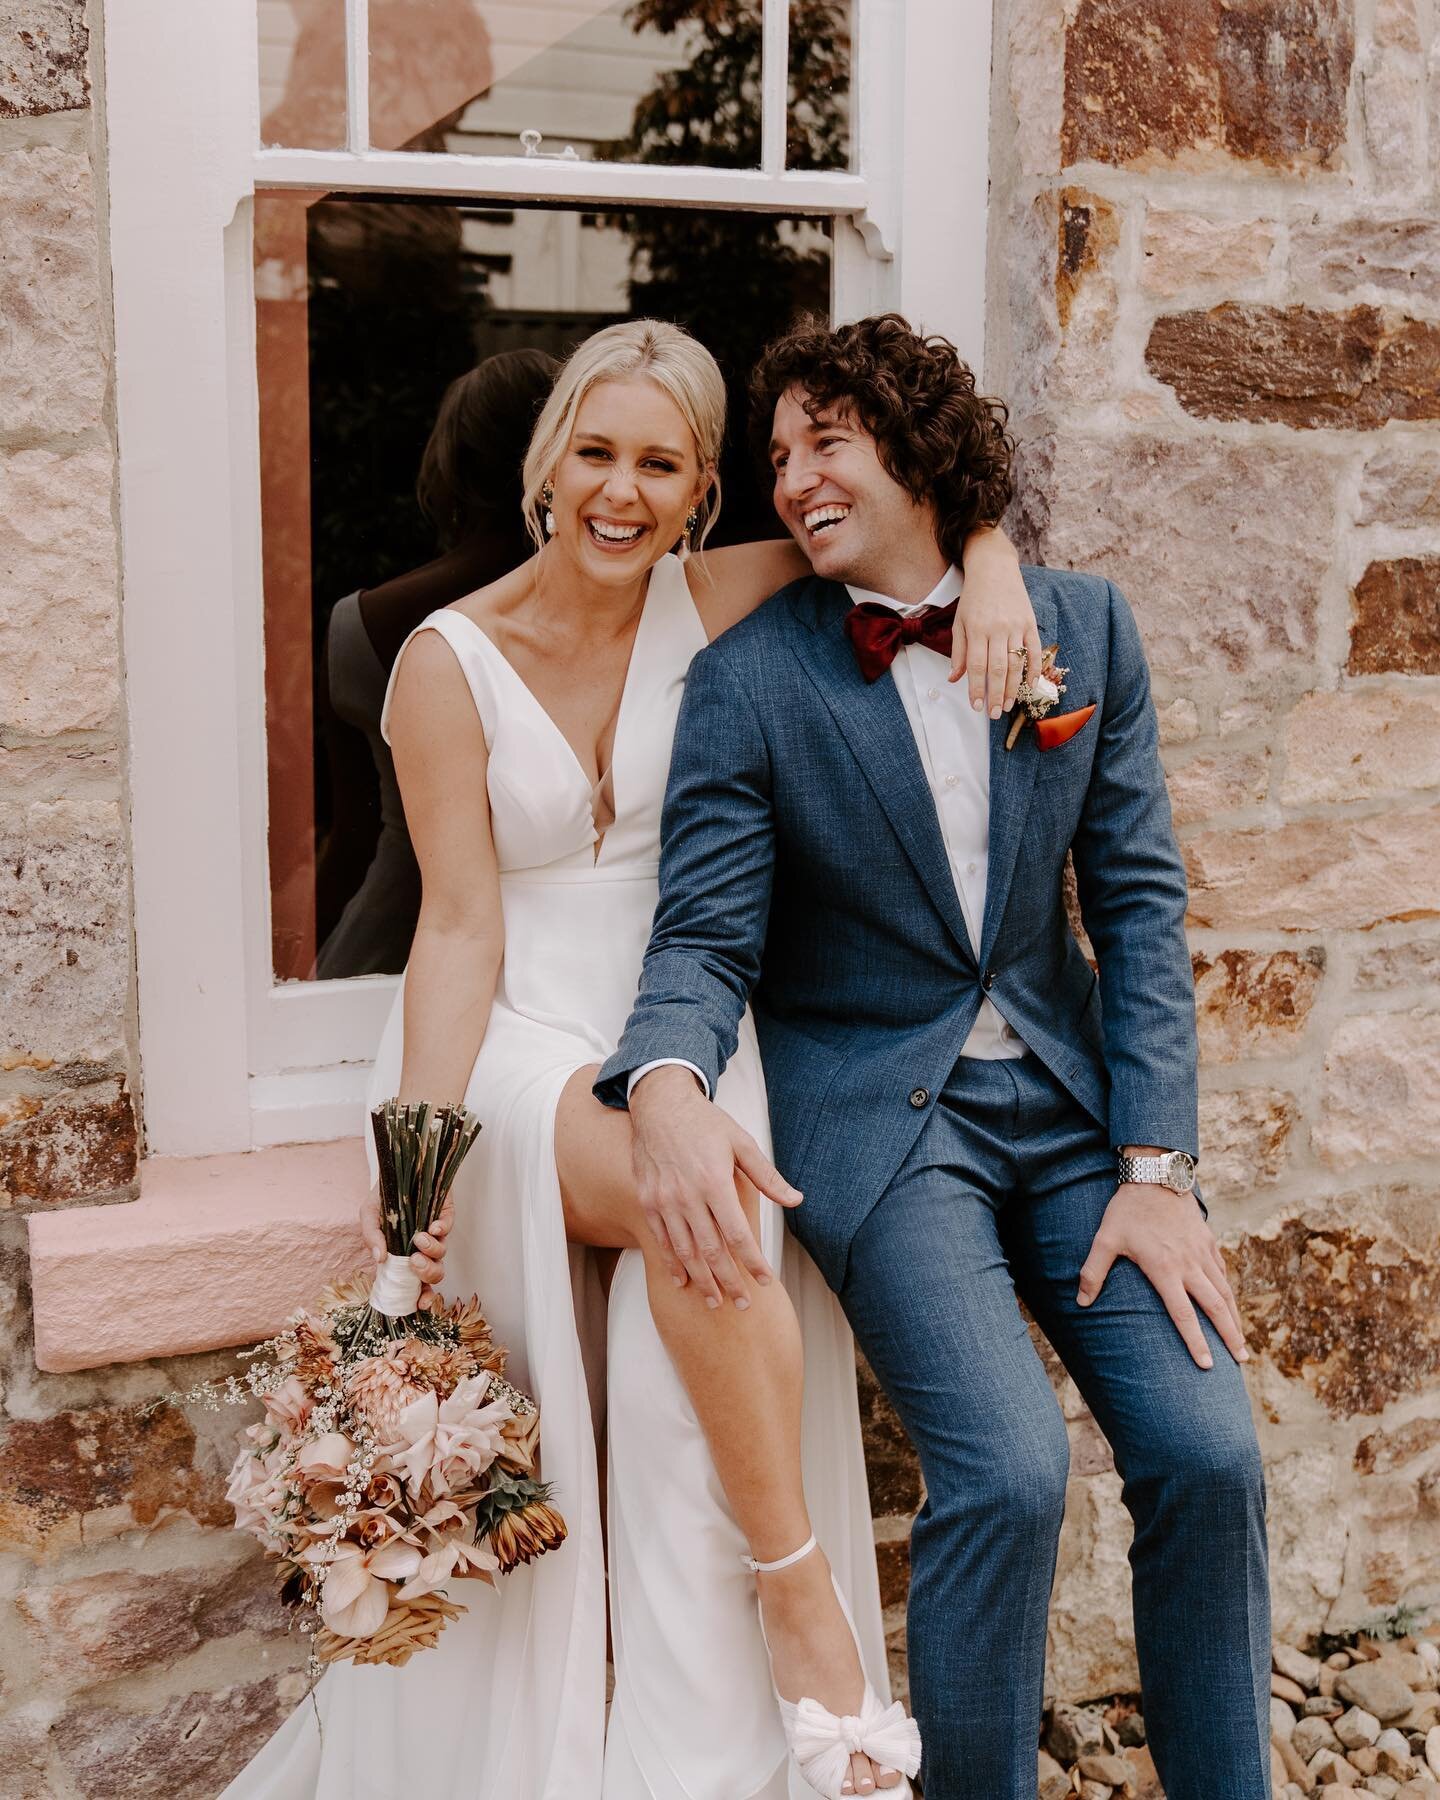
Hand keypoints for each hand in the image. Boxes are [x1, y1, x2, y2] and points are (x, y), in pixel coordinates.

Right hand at [359, 1187, 454, 1310]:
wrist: (396, 1169)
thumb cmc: (382, 1198)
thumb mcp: (369, 1215)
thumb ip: (371, 1236)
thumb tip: (379, 1258)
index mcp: (404, 1257)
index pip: (417, 1284)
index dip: (421, 1297)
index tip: (418, 1303)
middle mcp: (422, 1249)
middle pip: (434, 1273)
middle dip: (427, 1273)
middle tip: (414, 1261)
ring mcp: (435, 1233)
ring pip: (442, 1252)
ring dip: (432, 1250)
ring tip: (419, 1239)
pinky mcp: (445, 1214)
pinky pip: (448, 1227)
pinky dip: (442, 1229)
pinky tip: (433, 1227)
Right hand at [629, 1065, 801, 1308]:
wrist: (659, 1105)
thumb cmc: (705, 1123)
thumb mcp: (741, 1143)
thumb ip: (767, 1177)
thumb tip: (796, 1200)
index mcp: (715, 1182)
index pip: (738, 1234)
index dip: (752, 1261)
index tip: (765, 1281)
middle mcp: (687, 1195)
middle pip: (711, 1250)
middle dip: (729, 1281)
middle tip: (743, 1304)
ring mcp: (664, 1200)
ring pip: (684, 1250)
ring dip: (701, 1279)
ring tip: (714, 1302)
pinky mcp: (646, 1200)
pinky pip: (660, 1239)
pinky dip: (671, 1262)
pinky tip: (682, 1280)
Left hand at [950, 525, 1043, 719]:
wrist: (994, 568)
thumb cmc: (973, 598)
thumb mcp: (959, 622)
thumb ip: (958, 652)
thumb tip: (954, 679)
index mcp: (976, 629)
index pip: (976, 666)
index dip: (976, 688)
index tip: (977, 706)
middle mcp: (997, 628)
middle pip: (998, 668)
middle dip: (997, 694)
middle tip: (995, 713)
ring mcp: (1016, 625)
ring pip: (1016, 662)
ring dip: (1014, 687)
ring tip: (1010, 705)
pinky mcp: (1030, 622)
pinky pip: (1034, 650)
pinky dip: (1034, 669)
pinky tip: (1030, 686)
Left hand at [1076, 1184, 1248, 1368]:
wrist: (1155, 1174)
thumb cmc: (1127, 1210)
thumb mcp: (1105, 1239)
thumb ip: (1092, 1271)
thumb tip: (1080, 1302)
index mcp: (1165, 1269)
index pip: (1184, 1314)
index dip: (1195, 1342)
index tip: (1206, 1365)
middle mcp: (1190, 1265)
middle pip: (1216, 1308)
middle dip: (1229, 1337)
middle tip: (1240, 1362)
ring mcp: (1202, 1252)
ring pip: (1225, 1291)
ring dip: (1236, 1318)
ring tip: (1242, 1343)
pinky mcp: (1208, 1240)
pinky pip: (1223, 1272)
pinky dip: (1229, 1292)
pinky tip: (1231, 1305)